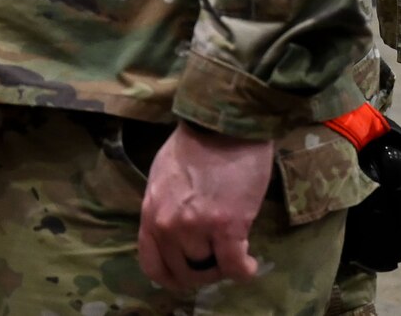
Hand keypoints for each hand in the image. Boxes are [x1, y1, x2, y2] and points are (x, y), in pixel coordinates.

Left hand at [137, 122, 274, 290]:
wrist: (224, 123)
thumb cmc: (195, 144)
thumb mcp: (163, 177)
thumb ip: (164, 208)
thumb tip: (174, 232)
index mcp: (150, 211)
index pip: (151, 264)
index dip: (172, 275)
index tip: (189, 272)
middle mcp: (167, 224)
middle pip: (181, 272)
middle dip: (202, 271)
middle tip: (217, 259)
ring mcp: (195, 226)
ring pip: (208, 268)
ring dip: (223, 264)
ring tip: (234, 250)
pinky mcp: (226, 226)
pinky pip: (234, 266)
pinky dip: (244, 270)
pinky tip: (250, 264)